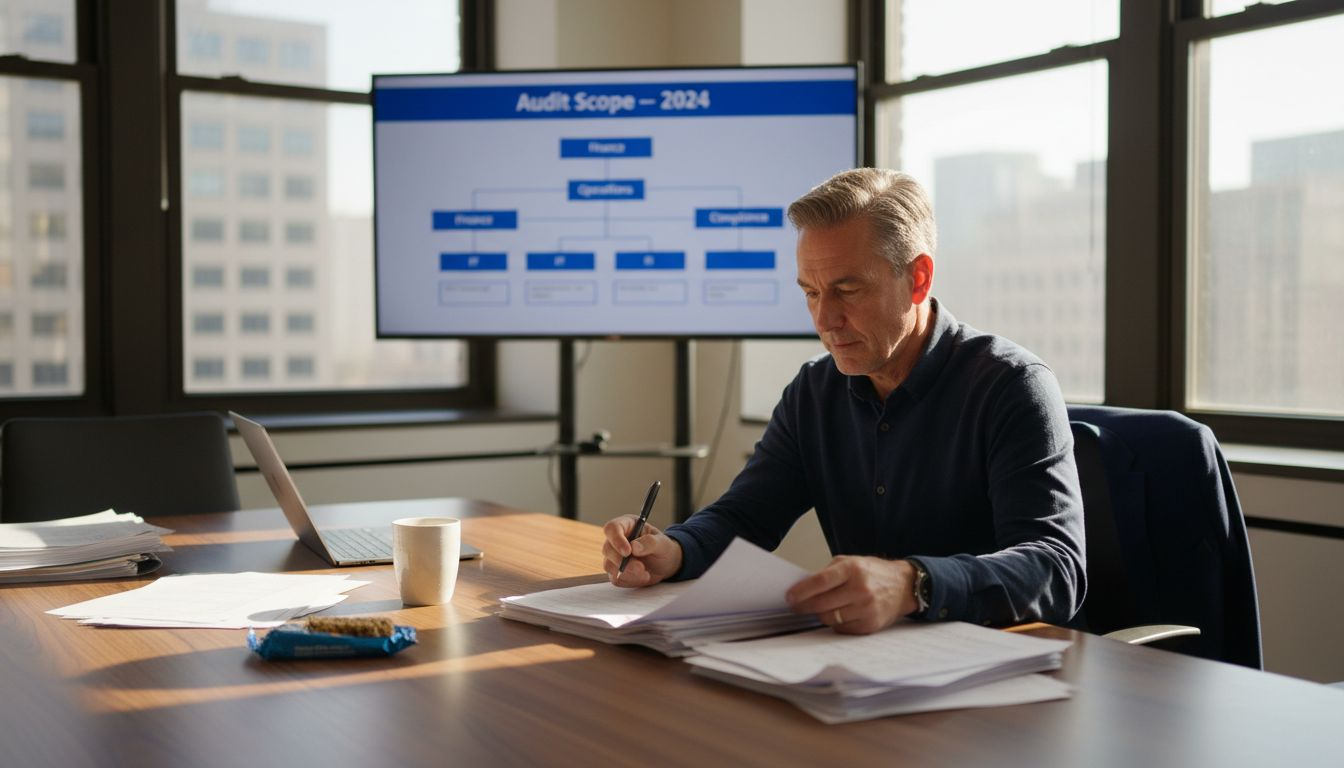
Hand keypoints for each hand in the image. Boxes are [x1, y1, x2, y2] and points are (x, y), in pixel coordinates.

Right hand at [601, 514, 682, 587]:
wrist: (667, 564)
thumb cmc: (663, 548)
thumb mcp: (662, 543)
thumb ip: (650, 542)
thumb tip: (634, 547)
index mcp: (627, 526)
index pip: (612, 528)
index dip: (617, 539)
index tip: (628, 552)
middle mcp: (617, 540)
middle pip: (607, 549)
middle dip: (623, 561)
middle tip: (640, 567)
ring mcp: (614, 557)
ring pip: (609, 566)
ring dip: (628, 573)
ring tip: (645, 573)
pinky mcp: (616, 572)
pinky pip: (616, 579)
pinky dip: (630, 580)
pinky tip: (643, 577)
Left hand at [785, 556, 917, 634]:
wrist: (903, 586)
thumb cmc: (873, 573)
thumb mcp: (851, 562)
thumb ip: (828, 573)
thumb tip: (802, 588)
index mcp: (853, 569)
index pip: (820, 582)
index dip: (801, 591)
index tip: (789, 597)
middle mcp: (861, 589)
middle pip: (821, 604)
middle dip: (803, 606)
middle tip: (795, 606)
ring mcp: (866, 609)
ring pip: (830, 618)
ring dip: (820, 614)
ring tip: (818, 608)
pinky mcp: (870, 625)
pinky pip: (842, 628)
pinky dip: (836, 622)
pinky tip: (838, 614)